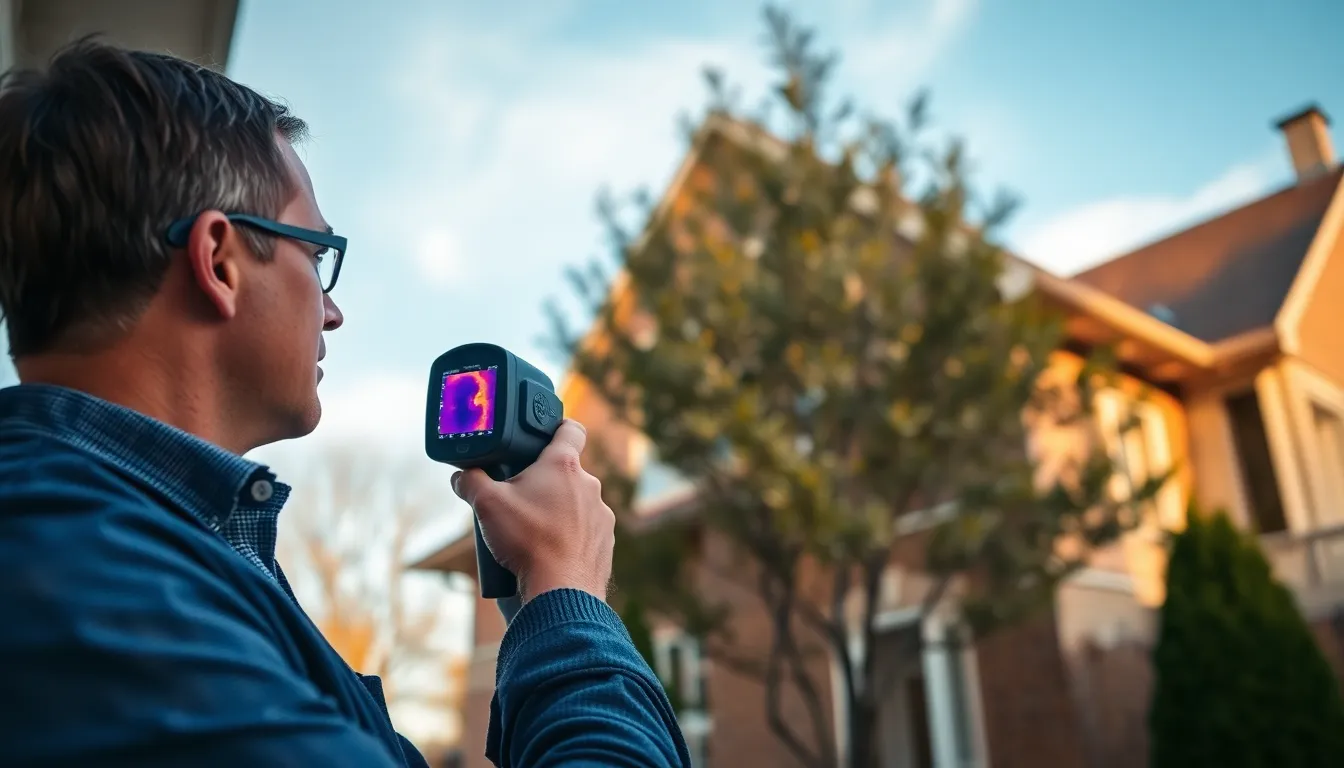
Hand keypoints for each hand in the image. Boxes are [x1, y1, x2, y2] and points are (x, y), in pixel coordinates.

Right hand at [451, 419, 614, 602]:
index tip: (549, 432)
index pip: (571, 429)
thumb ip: (471, 481)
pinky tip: (551, 552)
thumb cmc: (528, 542)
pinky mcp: (605, 542)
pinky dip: (571, 537)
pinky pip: (586, 531)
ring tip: (534, 532)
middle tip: (521, 499)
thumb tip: (461, 476)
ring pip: (577, 504)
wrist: (561, 590)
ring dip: (559, 511)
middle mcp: (589, 486)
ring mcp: (601, 515)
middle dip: (545, 482)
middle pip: (566, 473)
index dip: (559, 426)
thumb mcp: (486, 505)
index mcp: (563, 466)